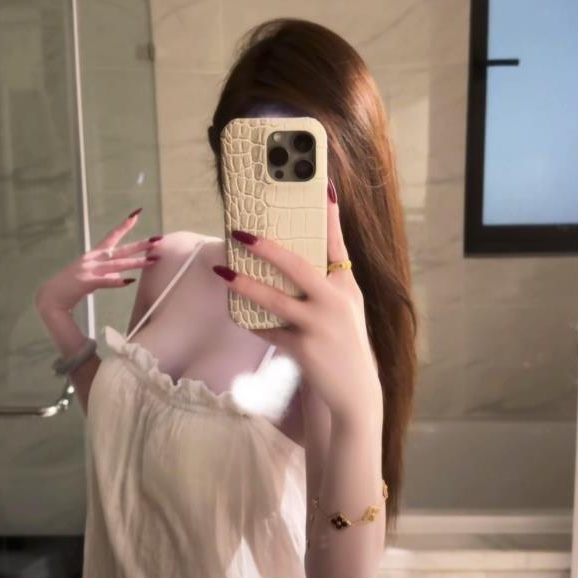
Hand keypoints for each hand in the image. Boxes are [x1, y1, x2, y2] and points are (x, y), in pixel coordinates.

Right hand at [34, 208, 161, 313]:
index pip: (111, 236)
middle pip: (121, 249)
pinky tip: (129, 281)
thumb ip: (106, 275)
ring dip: (136, 262)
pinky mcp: (85, 282)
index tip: (136, 214)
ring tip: (152, 260)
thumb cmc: (70, 287)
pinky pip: (105, 281)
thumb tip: (121, 278)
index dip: (124, 226)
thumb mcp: (90, 277)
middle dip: (140, 244)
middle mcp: (92, 259)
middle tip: (157, 239)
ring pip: (117, 264)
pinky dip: (117, 281)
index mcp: (93, 256)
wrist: (49, 298)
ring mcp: (89, 270)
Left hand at [212, 181, 382, 428]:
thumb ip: (326, 285)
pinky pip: (269, 331)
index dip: (330, 215)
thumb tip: (292, 260)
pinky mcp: (304, 349)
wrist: (356, 392)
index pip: (337, 244)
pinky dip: (252, 322)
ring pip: (275, 299)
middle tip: (240, 232)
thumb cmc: (345, 344)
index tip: (323, 185)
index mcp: (346, 288)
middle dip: (266, 247)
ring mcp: (320, 326)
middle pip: (298, 266)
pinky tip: (236, 313)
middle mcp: (336, 302)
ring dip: (245, 284)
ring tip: (222, 271)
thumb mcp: (345, 309)